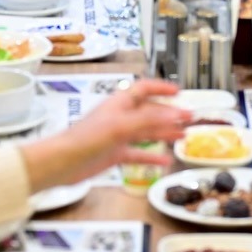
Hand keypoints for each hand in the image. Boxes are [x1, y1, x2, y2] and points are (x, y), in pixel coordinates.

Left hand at [20, 79, 189, 190]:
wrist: (62, 162)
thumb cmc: (86, 139)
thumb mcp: (120, 126)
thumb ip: (149, 120)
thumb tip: (175, 114)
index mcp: (120, 103)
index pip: (144, 88)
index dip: (161, 88)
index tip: (179, 92)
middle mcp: (120, 117)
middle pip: (149, 111)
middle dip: (169, 113)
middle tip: (189, 118)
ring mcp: (117, 136)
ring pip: (146, 132)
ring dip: (164, 132)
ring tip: (183, 136)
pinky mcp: (114, 154)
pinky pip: (138, 153)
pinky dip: (152, 156)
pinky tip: (165, 161)